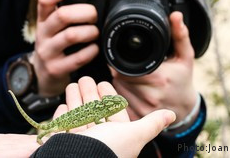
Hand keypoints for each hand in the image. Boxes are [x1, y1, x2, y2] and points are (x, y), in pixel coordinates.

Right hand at [29, 0, 98, 96]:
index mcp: (43, 19)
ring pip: (71, 35)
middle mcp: (43, 34)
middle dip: (85, 12)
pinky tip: (95, 49)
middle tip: (95, 16)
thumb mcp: (53, 23)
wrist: (44, 75)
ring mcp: (47, 52)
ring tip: (96, 32)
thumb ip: (62, 3)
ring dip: (90, 32)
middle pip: (62, 15)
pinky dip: (91, 51)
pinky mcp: (55, 69)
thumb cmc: (55, 44)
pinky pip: (77, 58)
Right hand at [50, 76, 175, 156]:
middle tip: (86, 78)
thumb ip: (151, 124)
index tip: (103, 83)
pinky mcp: (58, 140)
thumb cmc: (104, 150)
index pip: (111, 111)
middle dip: (89, 93)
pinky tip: (64, 105)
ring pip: (77, 113)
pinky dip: (63, 113)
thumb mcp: (134, 134)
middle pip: (93, 110)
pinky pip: (62, 123)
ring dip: (76, 97)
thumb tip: (171, 115)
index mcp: (114, 137)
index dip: (108, 96)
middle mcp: (96, 139)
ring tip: (74, 84)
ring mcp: (77, 139)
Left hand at [111, 12, 197, 124]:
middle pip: (118, 80)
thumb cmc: (183, 80)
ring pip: (117, 93)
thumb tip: (175, 15)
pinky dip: (118, 98)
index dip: (119, 64)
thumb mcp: (185, 56)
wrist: (186, 108)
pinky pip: (119, 106)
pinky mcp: (138, 118)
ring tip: (127, 80)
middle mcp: (150, 96)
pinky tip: (127, 94)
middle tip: (124, 69)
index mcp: (159, 78)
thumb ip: (179, 35)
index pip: (125, 69)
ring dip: (117, 85)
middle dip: (118, 73)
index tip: (120, 61)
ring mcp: (144, 110)